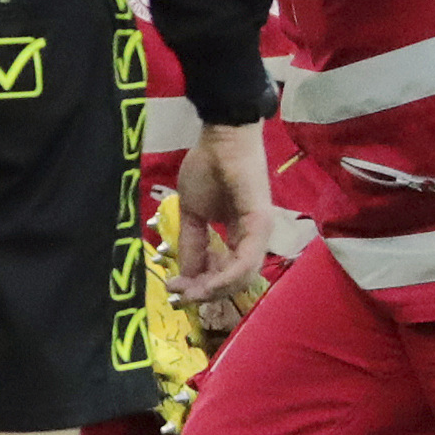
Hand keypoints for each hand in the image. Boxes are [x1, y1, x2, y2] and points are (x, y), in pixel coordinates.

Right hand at [174, 123, 275, 306]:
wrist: (221, 139)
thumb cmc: (208, 169)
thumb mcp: (193, 214)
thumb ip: (192, 245)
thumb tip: (185, 275)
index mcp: (239, 236)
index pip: (225, 272)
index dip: (201, 284)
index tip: (174, 288)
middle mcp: (253, 238)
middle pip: (235, 280)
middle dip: (206, 291)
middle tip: (180, 294)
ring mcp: (260, 233)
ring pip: (242, 276)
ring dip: (214, 288)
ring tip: (188, 291)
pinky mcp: (260, 225)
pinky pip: (245, 261)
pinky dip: (224, 276)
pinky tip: (204, 282)